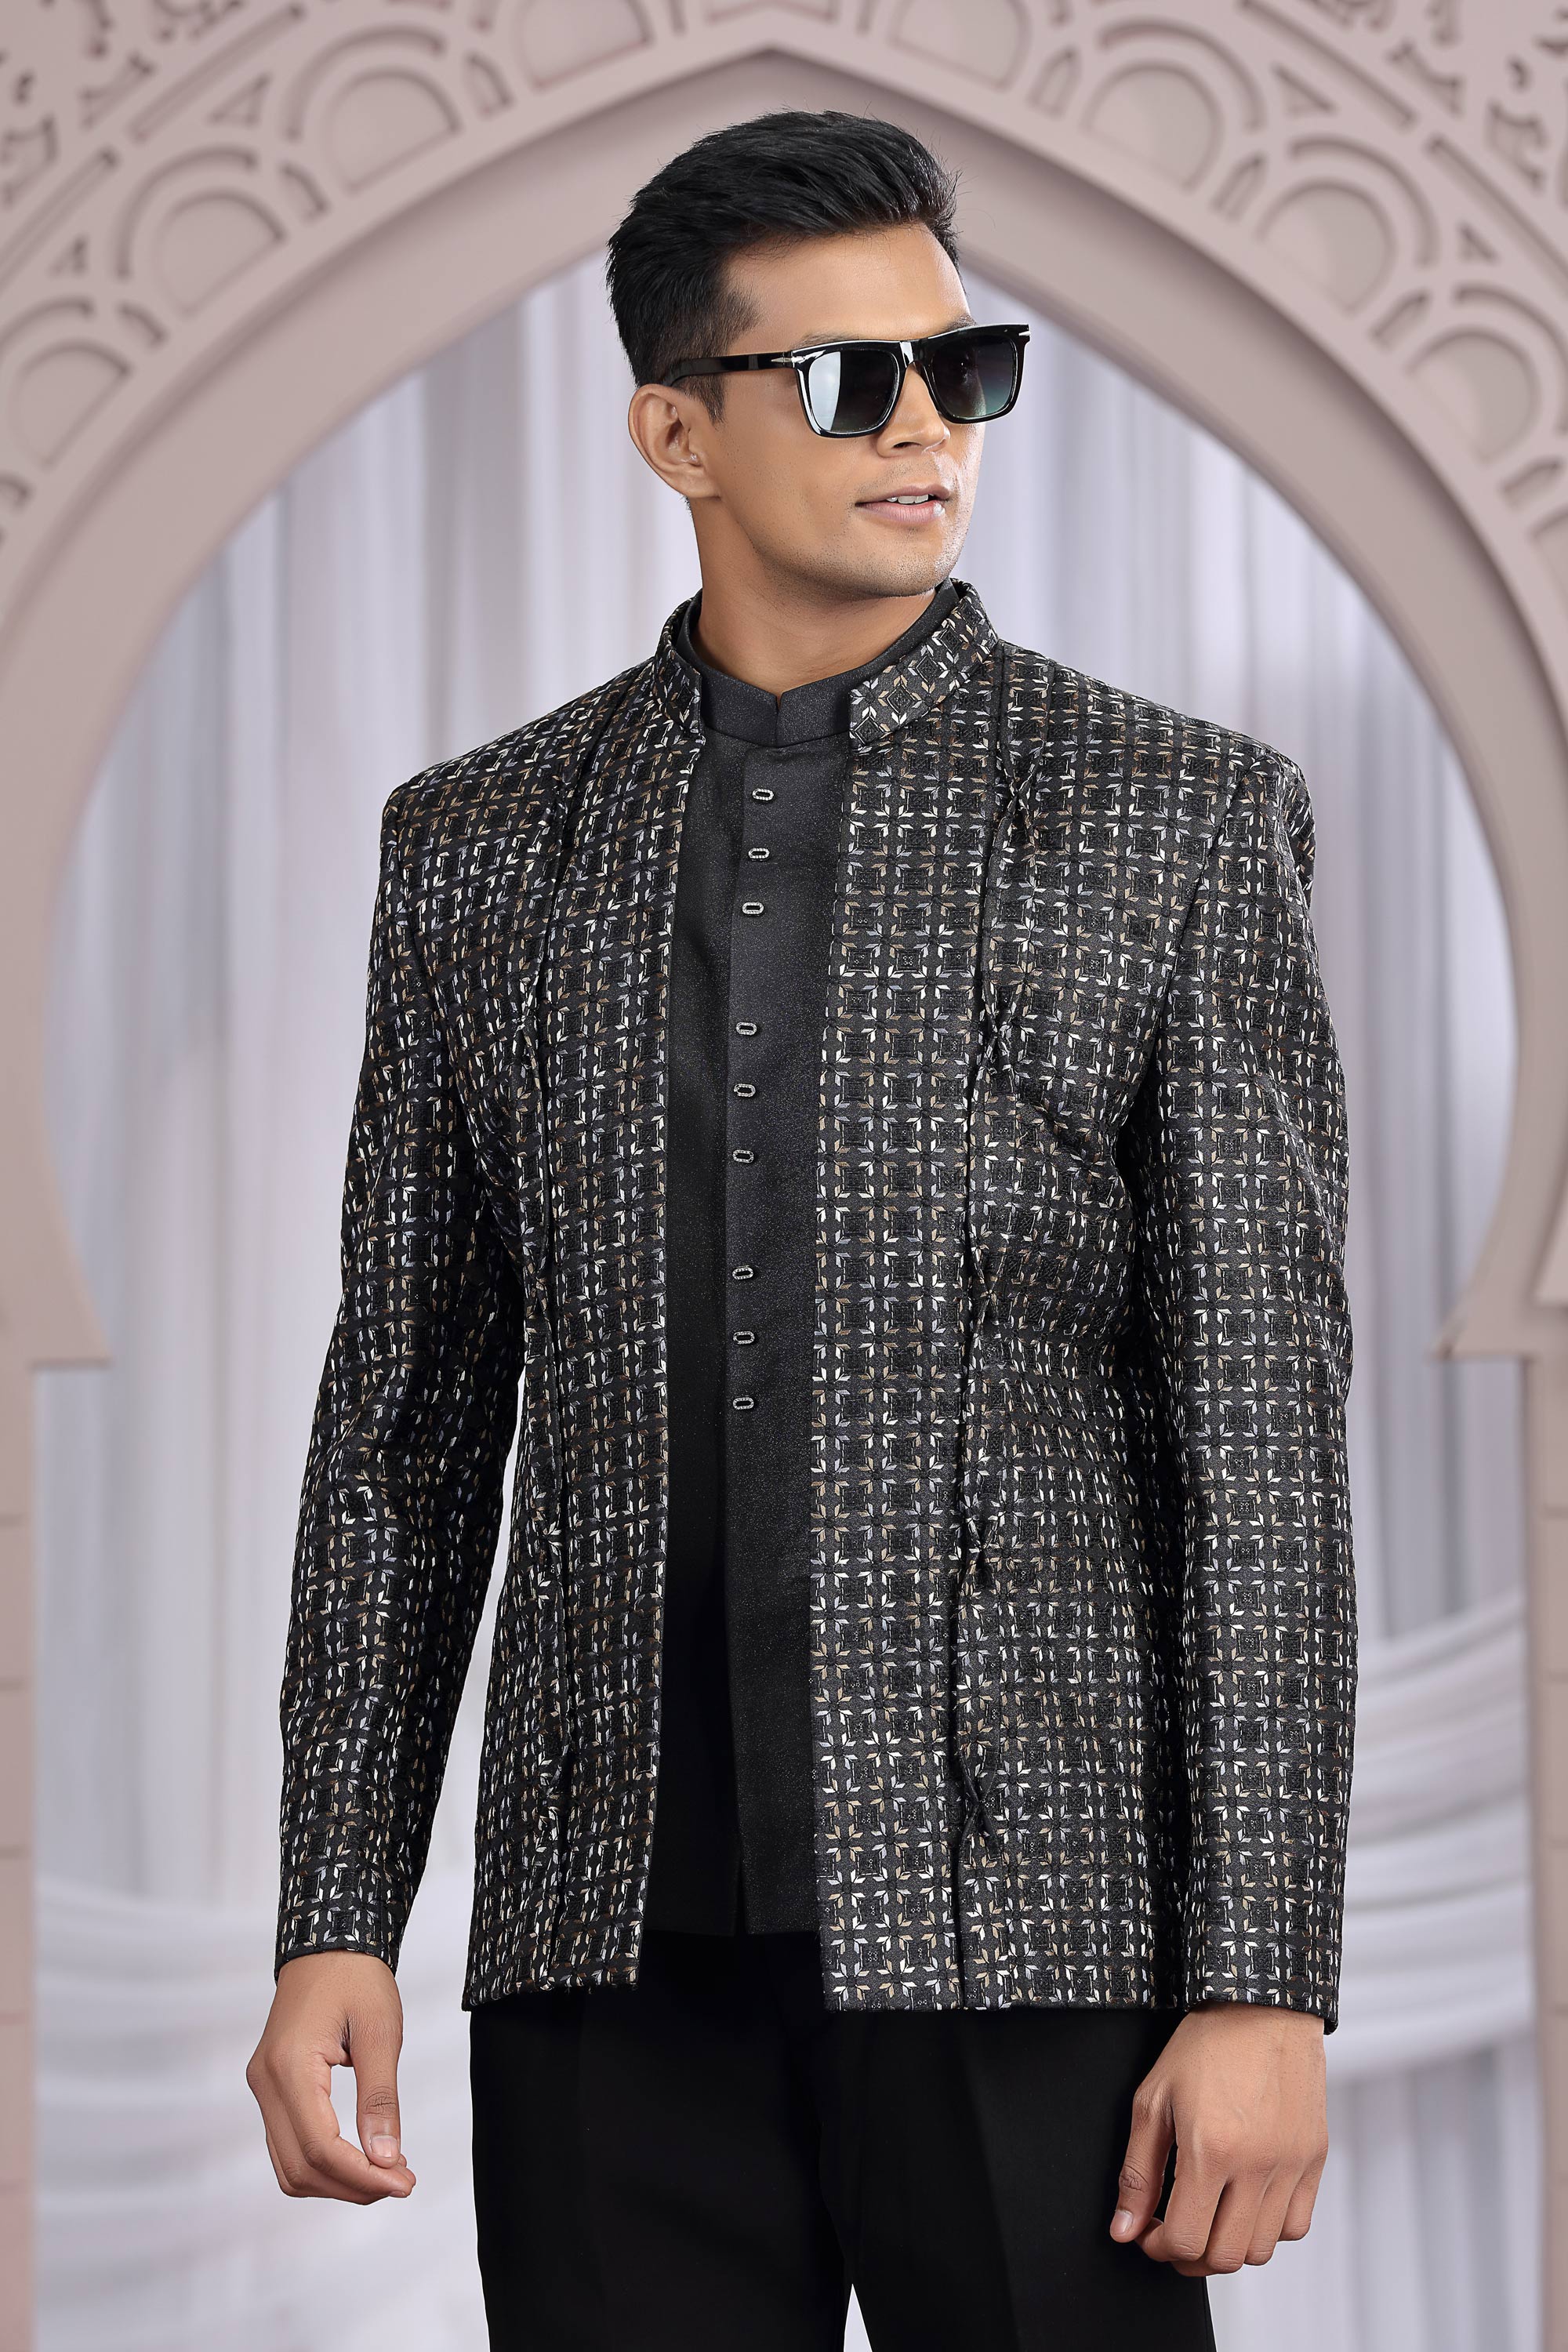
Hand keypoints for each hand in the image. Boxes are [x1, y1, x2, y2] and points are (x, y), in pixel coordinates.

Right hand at [247, 1951, 416, 2202]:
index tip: (404, 2183)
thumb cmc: (356, 1978)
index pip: (319, 2147)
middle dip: (352, 2186)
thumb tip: (387, 2160)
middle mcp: (265, 2082)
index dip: (362, 2176)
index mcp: (290, 2066)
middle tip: (402, 2183)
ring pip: (290, 2165)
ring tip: (386, 2175)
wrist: (328, 1943)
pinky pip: (288, 2145)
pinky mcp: (270, 2088)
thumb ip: (380, 2098)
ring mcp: (263, 2087)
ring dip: (336, 2181)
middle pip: (300, 2167)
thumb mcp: (380, 2032)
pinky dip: (323, 2163)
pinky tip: (360, 2157)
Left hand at [1109, 2001, 1327, 2273]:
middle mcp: (1257, 2166)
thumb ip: (1137, 2172)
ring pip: (1261, 2249)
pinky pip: (1296, 2225)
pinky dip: (1268, 2229)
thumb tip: (1124, 2228)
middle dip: (1189, 2256)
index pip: (1185, 2239)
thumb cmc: (1206, 2045)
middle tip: (1173, 2232)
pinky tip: (1245, 2203)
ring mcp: (1291, 2166)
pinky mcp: (1314, 2160)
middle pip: (1224, 2257)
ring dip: (1228, 2246)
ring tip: (1208, 2218)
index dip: (1158, 2247)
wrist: (1263, 2007)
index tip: (1147, 2232)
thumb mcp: (1154, 2100)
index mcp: (1211, 2150)